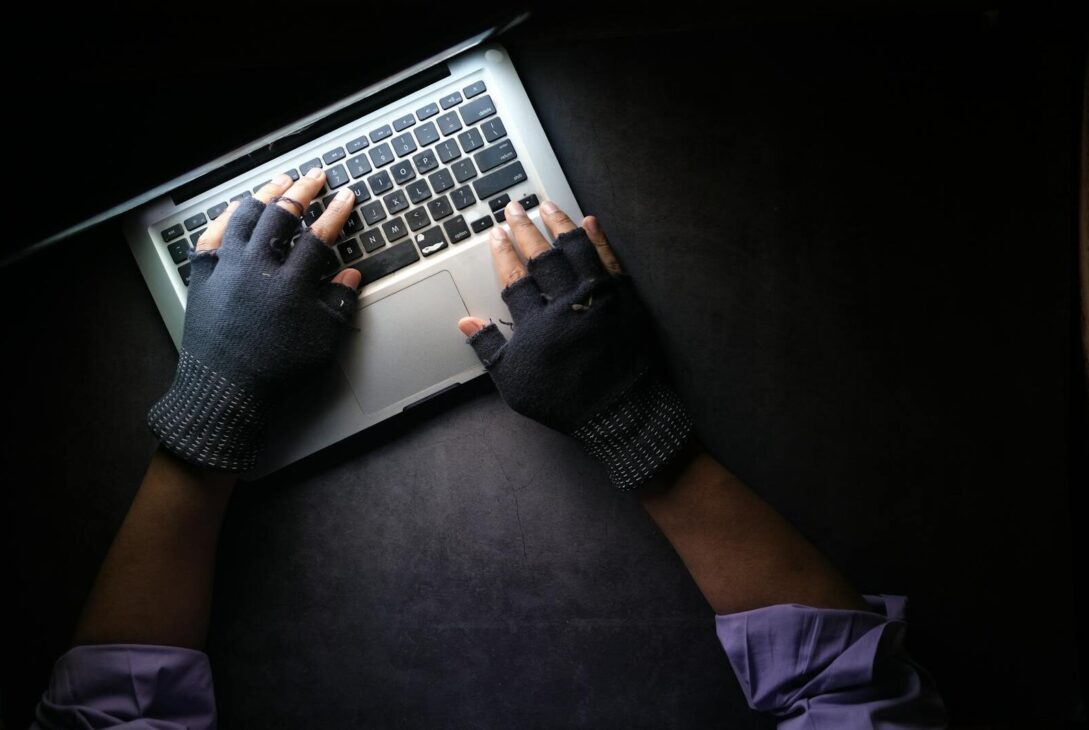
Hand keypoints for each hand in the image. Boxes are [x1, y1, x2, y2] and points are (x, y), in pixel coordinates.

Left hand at [147, 169, 361, 471]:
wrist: (225, 391)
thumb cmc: (276, 371)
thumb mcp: (322, 342)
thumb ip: (339, 304)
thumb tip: (351, 276)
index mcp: (290, 283)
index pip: (319, 236)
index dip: (336, 213)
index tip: (347, 197)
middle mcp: (257, 268)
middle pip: (281, 215)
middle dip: (303, 191)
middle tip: (315, 177)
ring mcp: (226, 268)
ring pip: (245, 216)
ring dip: (265, 195)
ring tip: (279, 183)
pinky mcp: (203, 276)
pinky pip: (213, 235)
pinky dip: (227, 217)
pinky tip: (237, 209)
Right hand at [457, 199, 692, 489]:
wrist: (618, 413)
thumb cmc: (563, 400)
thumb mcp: (515, 382)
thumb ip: (489, 349)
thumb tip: (465, 322)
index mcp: (536, 323)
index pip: (514, 277)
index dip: (503, 253)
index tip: (495, 234)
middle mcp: (566, 303)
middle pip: (542, 257)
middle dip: (524, 229)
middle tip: (514, 208)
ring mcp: (599, 298)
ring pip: (576, 250)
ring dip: (560, 224)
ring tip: (547, 205)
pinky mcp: (626, 299)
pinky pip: (611, 260)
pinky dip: (599, 239)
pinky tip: (590, 222)